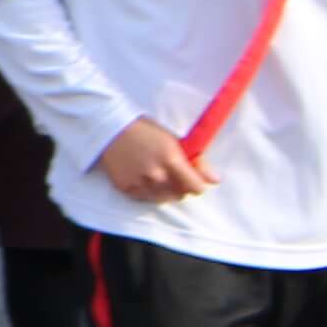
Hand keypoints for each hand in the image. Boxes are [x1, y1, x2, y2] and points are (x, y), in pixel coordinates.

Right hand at [94, 117, 212, 204]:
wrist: (110, 127)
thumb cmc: (145, 129)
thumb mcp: (173, 139)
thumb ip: (197, 161)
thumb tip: (216, 180)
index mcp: (171, 160)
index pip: (196, 187)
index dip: (197, 184)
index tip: (194, 178)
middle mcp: (156, 175)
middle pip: (180, 195)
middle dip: (181, 186)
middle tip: (173, 173)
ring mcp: (140, 183)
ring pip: (163, 199)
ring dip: (165, 191)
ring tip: (158, 175)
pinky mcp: (125, 188)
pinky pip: (145, 198)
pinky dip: (148, 192)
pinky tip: (144, 177)